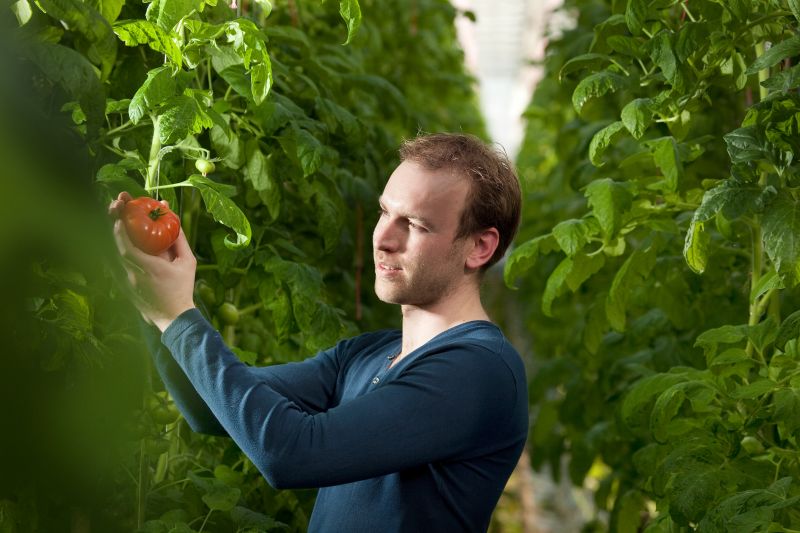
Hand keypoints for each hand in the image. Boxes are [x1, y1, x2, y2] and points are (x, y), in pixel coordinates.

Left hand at [109, 192, 196, 330]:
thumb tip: (174, 220)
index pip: (128, 250)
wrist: (173, 316)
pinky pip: (117, 263)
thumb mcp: (187, 262)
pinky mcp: (124, 286)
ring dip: (116, 235)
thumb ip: (180, 241)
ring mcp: (127, 281)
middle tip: (116, 208)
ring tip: (118, 216)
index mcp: (151, 269)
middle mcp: (134, 275)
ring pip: (115, 254)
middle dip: (115, 226)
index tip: (119, 217)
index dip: (121, 233)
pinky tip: (120, 234)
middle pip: (117, 247)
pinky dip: (118, 247)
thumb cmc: (183, 288)